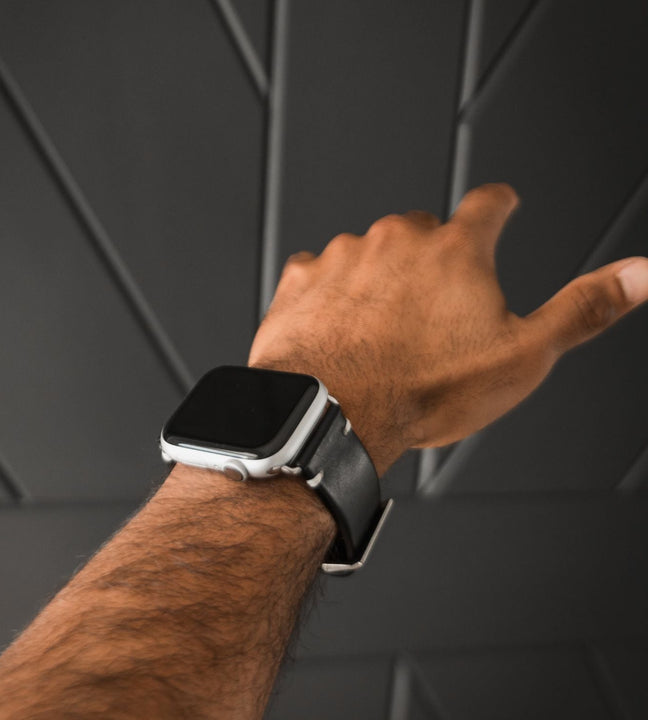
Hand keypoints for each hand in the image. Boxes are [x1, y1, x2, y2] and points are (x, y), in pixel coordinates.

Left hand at [249, 183, 647, 475]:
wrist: (334, 410)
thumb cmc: (421, 389)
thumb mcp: (522, 356)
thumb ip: (582, 308)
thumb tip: (641, 274)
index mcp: (456, 252)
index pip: (488, 204)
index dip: (498, 204)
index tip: (500, 203)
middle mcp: (399, 239)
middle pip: (422, 231)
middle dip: (430, 258)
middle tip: (429, 308)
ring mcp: (346, 254)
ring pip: (370, 253)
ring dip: (378, 281)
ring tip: (380, 331)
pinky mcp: (303, 277)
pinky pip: (321, 273)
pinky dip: (332, 294)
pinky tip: (338, 328)